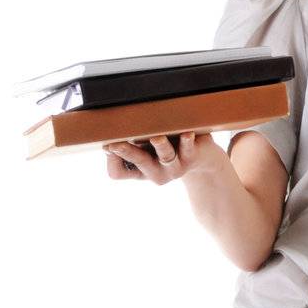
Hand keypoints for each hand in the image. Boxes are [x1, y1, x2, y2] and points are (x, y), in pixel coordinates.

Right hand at [101, 131, 224, 181]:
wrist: (200, 155)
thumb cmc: (167, 145)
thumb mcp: (143, 146)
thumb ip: (126, 142)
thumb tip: (106, 135)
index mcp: (139, 171)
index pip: (117, 172)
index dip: (111, 159)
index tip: (107, 144)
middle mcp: (155, 172)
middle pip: (138, 161)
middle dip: (127, 152)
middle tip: (115, 144)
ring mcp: (174, 167)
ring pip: (165, 155)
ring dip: (160, 146)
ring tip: (156, 138)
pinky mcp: (190, 156)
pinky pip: (188, 149)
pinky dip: (187, 141)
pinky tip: (187, 135)